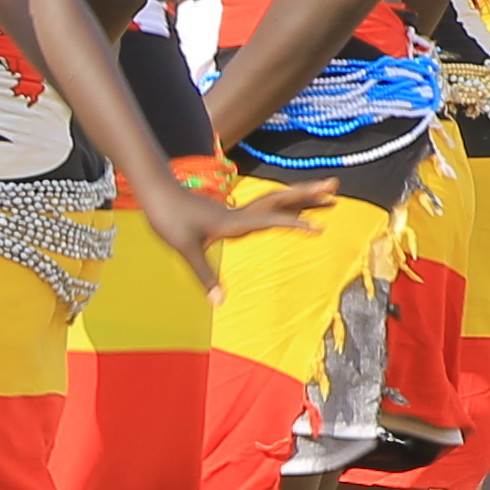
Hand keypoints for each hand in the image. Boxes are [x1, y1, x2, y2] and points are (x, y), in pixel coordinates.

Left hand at [132, 166, 333, 301]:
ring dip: (299, 197)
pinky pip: (264, 205)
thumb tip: (220, 302)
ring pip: (274, 200)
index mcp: (233, 222)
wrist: (154, 192)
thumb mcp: (184, 249)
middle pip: (280, 199)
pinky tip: (290, 209)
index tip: (319, 228)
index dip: (295, 223)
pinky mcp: (227, 212)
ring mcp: (234, 210)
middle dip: (308, 193)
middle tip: (335, 187)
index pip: (272, 219)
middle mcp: (238, 213)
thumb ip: (204, 276)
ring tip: (325, 195)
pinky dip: (283, 204)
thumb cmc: (167, 218)